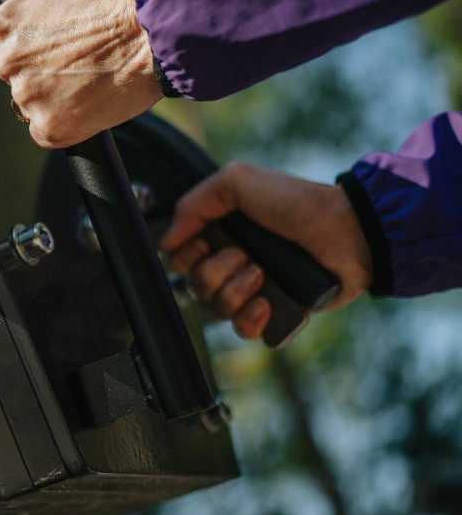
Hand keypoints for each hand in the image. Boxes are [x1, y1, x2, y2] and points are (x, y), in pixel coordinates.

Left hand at [0, 0, 162, 147]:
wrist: (147, 33)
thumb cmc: (114, 6)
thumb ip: (38, 11)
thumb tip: (39, 21)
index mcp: (4, 26)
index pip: (5, 43)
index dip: (33, 46)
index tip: (54, 49)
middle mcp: (7, 63)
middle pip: (16, 76)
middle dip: (40, 74)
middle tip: (76, 67)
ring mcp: (26, 96)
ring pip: (32, 106)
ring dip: (54, 100)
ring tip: (91, 84)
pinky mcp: (49, 126)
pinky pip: (48, 134)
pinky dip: (67, 126)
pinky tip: (90, 107)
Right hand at [160, 162, 373, 339]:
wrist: (347, 230)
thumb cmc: (295, 202)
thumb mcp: (236, 182)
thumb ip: (192, 205)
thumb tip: (167, 243)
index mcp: (222, 235)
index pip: (182, 260)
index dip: (189, 255)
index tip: (209, 241)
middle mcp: (235, 264)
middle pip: (196, 287)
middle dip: (215, 272)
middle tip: (244, 255)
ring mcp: (257, 291)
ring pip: (218, 310)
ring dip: (236, 291)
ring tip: (262, 273)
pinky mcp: (280, 314)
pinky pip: (248, 332)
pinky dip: (252, 320)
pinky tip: (266, 304)